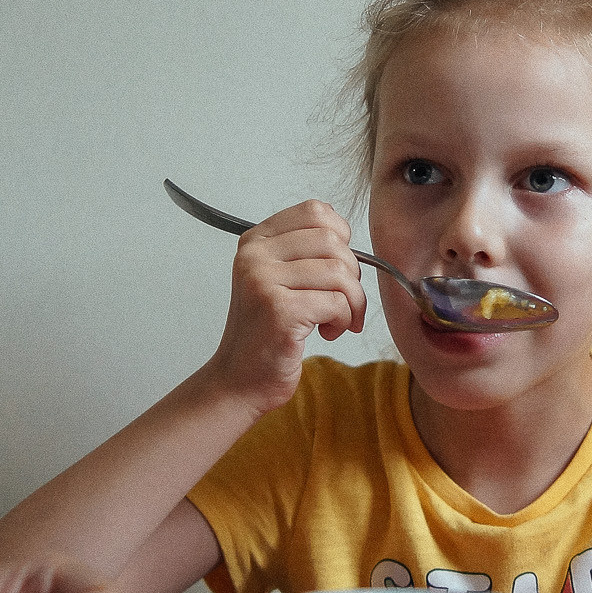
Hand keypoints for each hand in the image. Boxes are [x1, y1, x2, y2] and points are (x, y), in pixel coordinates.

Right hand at [202, 199, 364, 414]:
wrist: (239, 381)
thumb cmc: (266, 334)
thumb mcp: (275, 280)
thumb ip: (303, 253)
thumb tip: (347, 241)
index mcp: (256, 242)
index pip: (314, 211)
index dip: (340, 236)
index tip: (337, 265)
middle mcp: (255, 256)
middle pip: (332, 242)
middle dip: (351, 275)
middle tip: (342, 301)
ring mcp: (264, 282)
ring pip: (339, 273)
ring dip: (351, 302)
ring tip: (336, 320)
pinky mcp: (280, 311)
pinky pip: (337, 302)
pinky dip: (344, 320)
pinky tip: (328, 332)